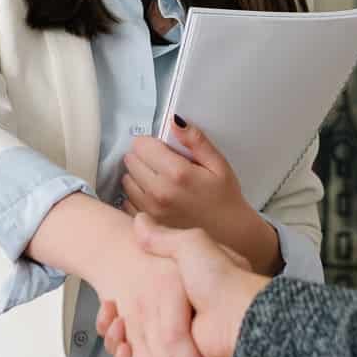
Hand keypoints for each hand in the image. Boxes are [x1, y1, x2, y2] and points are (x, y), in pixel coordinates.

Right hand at [98, 215, 270, 356]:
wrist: (239, 313)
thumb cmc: (221, 280)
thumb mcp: (191, 246)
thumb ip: (163, 238)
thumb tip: (140, 222)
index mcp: (175, 304)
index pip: (136, 312)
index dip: (118, 309)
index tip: (111, 303)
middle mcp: (176, 328)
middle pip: (130, 334)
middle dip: (113, 327)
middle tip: (112, 313)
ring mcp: (175, 352)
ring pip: (131, 355)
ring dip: (116, 342)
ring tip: (117, 326)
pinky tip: (124, 347)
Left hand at [122, 119, 277, 272]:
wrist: (230, 234)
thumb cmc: (224, 198)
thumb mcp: (217, 164)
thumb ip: (195, 140)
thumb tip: (175, 121)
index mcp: (177, 173)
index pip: (141, 145)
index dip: (150, 143)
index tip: (161, 148)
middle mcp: (160, 192)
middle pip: (131, 160)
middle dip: (143, 157)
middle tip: (161, 164)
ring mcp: (150, 210)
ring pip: (126, 180)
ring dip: (137, 176)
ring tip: (158, 180)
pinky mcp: (147, 223)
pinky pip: (127, 201)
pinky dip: (136, 195)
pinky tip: (154, 196)